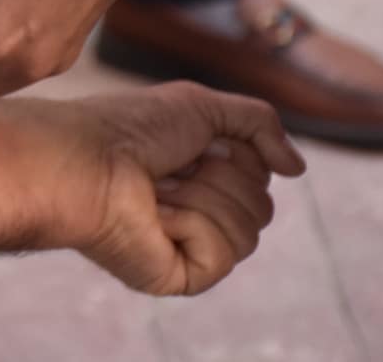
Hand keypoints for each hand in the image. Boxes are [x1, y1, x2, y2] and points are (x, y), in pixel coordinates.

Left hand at [11, 82, 305, 294]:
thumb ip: (259, 124)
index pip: (261, 175)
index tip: (192, 144)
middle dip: (220, 176)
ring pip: (250, 230)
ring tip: (157, 191)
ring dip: (203, 197)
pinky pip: (224, 254)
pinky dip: (192, 224)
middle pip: (263, 206)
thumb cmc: (130, 128)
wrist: (86, 159)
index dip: (236, 153)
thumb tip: (296, 169)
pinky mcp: (178, 275)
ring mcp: (187, 246)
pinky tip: (155, 216)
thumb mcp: (202, 107)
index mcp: (200, 175)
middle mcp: (196, 212)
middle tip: (171, 168)